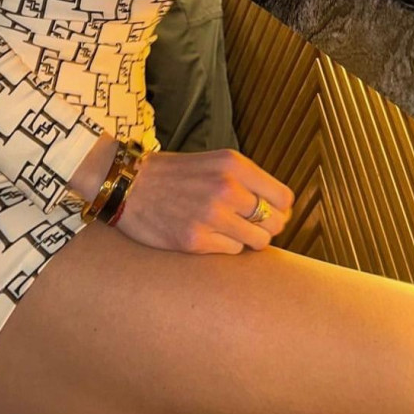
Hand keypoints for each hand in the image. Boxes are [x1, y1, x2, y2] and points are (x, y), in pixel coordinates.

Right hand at [114, 148, 293, 254]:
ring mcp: (211, 215)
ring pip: (257, 241)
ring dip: (246, 239)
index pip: (284, 197)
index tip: (269, 213)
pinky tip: (207, 235)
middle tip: (247, 225)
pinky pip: (232, 251)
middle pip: (274, 222)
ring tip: (228, 231)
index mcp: (234, 165)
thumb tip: (280, 209)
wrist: (129, 183)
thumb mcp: (214, 162)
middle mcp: (226, 188)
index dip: (280, 209)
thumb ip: (246, 180)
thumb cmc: (175, 174)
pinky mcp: (195, 240)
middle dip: (265, 227)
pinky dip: (224, 246)